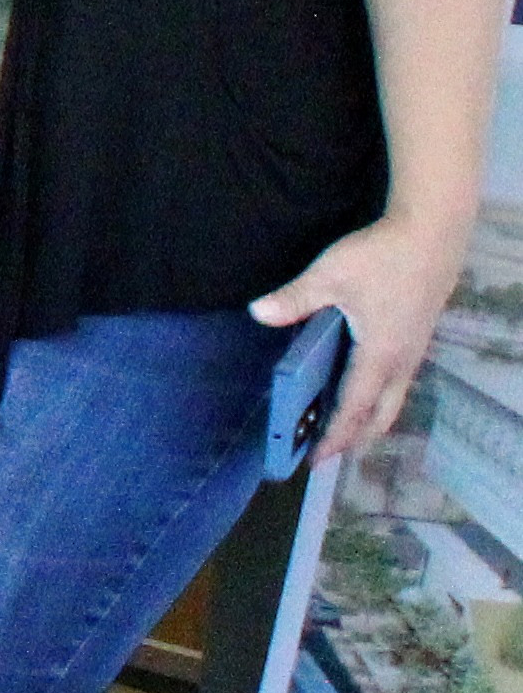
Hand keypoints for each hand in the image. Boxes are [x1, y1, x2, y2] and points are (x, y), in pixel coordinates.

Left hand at [258, 211, 467, 467]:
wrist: (433, 233)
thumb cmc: (383, 256)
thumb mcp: (330, 275)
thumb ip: (295, 299)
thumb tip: (258, 314)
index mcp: (379, 355)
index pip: (354, 408)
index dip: (335, 435)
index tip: (315, 459)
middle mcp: (401, 360)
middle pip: (381, 415)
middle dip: (355, 438)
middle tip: (327, 453)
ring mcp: (413, 349)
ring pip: (393, 398)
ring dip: (369, 417)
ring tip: (340, 427)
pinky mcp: (416, 335)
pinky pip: (397, 380)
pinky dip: (378, 395)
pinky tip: (359, 386)